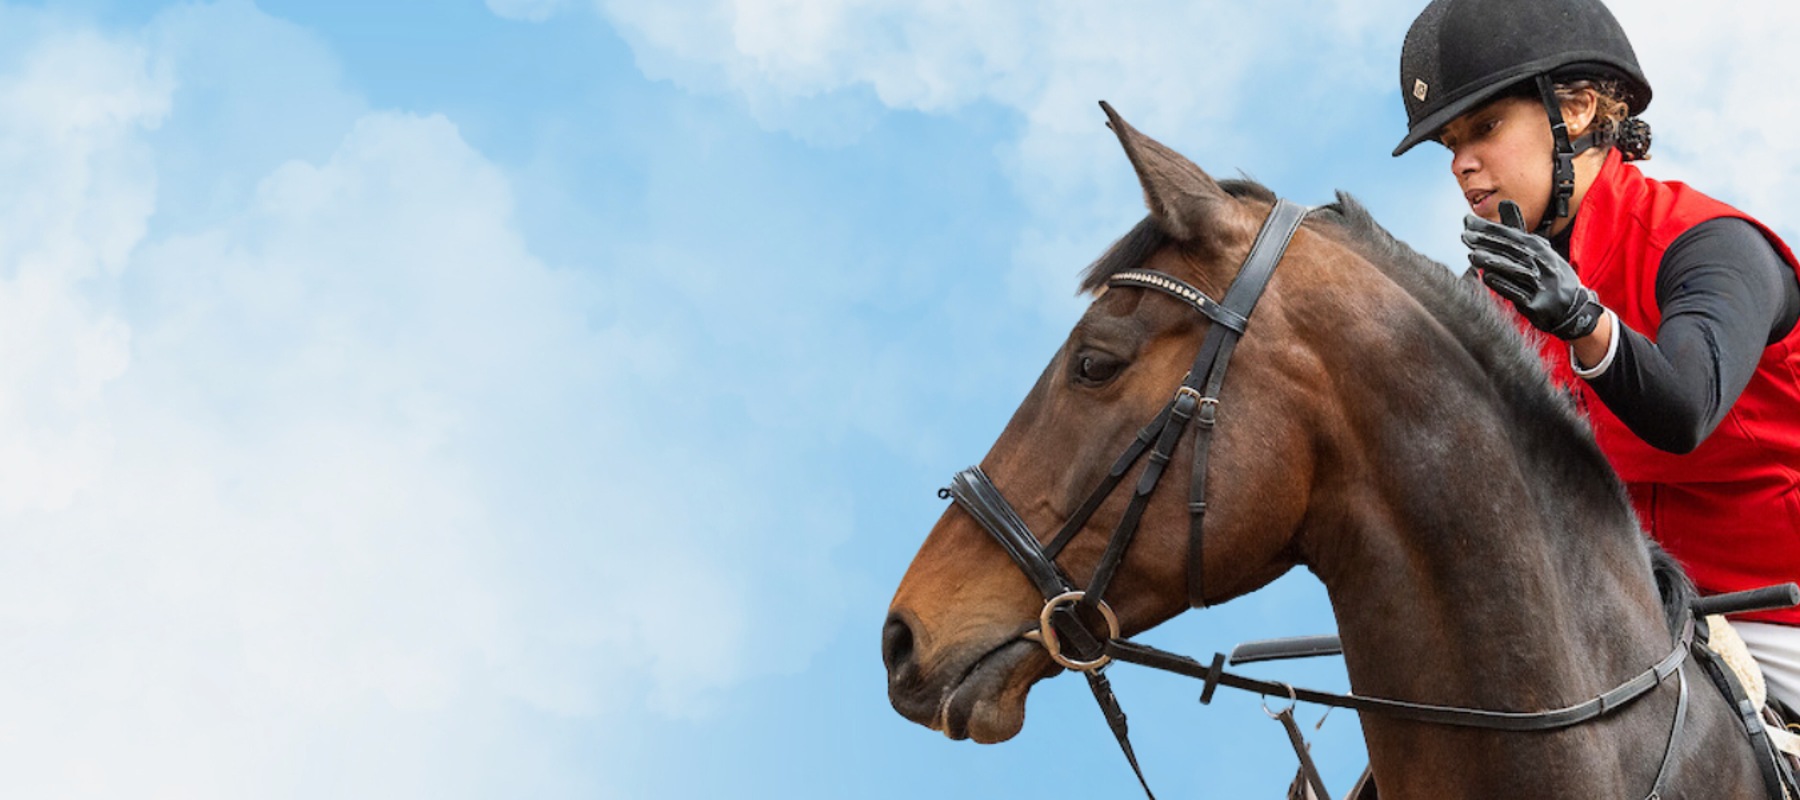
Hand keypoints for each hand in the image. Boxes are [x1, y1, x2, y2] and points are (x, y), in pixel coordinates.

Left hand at [1463, 201, 1604, 339]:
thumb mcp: (1537, 249)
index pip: (1512, 235)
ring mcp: (1542, 284)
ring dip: (1493, 262)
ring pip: (1514, 270)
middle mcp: (1543, 264)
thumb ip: (1517, 230)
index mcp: (1541, 249)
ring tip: (1472, 256)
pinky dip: (1502, 284)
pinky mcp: (1537, 304)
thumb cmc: (1548, 275)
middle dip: (1487, 242)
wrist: (1572, 308)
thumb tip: (1504, 202)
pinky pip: (1517, 292)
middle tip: (1465, 236)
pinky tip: (1486, 277)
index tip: (1468, 221)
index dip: (1490, 228)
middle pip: (1512, 250)